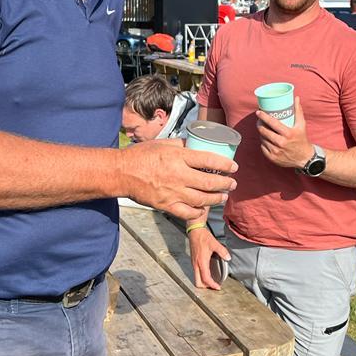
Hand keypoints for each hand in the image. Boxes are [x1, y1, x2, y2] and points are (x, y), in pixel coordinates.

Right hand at [119, 138, 236, 220]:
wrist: (122, 172)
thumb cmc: (141, 155)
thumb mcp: (163, 143)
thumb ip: (181, 144)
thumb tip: (195, 144)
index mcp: (178, 157)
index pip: (209, 160)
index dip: (225, 164)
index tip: (233, 167)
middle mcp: (178, 175)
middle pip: (210, 182)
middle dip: (226, 184)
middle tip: (232, 183)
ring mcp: (173, 192)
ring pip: (203, 199)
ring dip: (217, 198)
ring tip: (223, 196)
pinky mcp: (166, 205)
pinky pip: (188, 212)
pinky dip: (198, 212)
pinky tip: (203, 209)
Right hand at [188, 226, 230, 290]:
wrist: (195, 231)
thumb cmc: (203, 237)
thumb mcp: (214, 244)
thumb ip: (222, 251)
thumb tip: (228, 258)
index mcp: (201, 262)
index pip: (206, 278)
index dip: (212, 285)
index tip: (217, 287)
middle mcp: (196, 264)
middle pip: (198, 282)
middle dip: (205, 287)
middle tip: (214, 286)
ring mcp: (194, 263)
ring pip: (196, 278)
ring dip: (203, 282)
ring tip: (212, 281)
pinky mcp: (193, 261)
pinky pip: (196, 273)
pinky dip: (201, 276)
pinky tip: (208, 273)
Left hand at [256, 97, 313, 168]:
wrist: (304, 159)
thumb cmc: (302, 139)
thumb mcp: (302, 125)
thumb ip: (298, 111)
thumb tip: (296, 98)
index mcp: (288, 134)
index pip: (272, 123)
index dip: (263, 116)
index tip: (258, 112)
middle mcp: (281, 143)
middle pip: (264, 131)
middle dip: (259, 124)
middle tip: (259, 120)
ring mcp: (276, 151)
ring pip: (263, 139)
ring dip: (261, 133)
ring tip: (262, 128)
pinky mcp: (272, 158)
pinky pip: (263, 148)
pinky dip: (263, 143)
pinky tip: (264, 139)